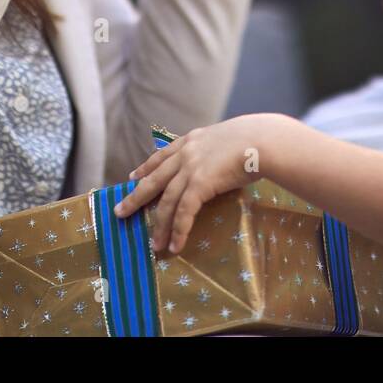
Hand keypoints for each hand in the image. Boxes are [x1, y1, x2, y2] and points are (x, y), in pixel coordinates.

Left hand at [113, 114, 282, 254]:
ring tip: (153, 244)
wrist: (262, 139)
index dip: (145, 168)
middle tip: (121, 211)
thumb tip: (220, 160)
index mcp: (191, 140)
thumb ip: (215, 150)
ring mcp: (190, 169)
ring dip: (159, 225)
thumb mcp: (226, 138)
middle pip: (153, 179)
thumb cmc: (254, 139)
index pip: (161, 156)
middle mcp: (185, 154)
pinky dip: (178, 230)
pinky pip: (184, 212)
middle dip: (135, 197)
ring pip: (166, 201)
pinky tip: (175, 245)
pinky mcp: (200, 184)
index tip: (133, 177)